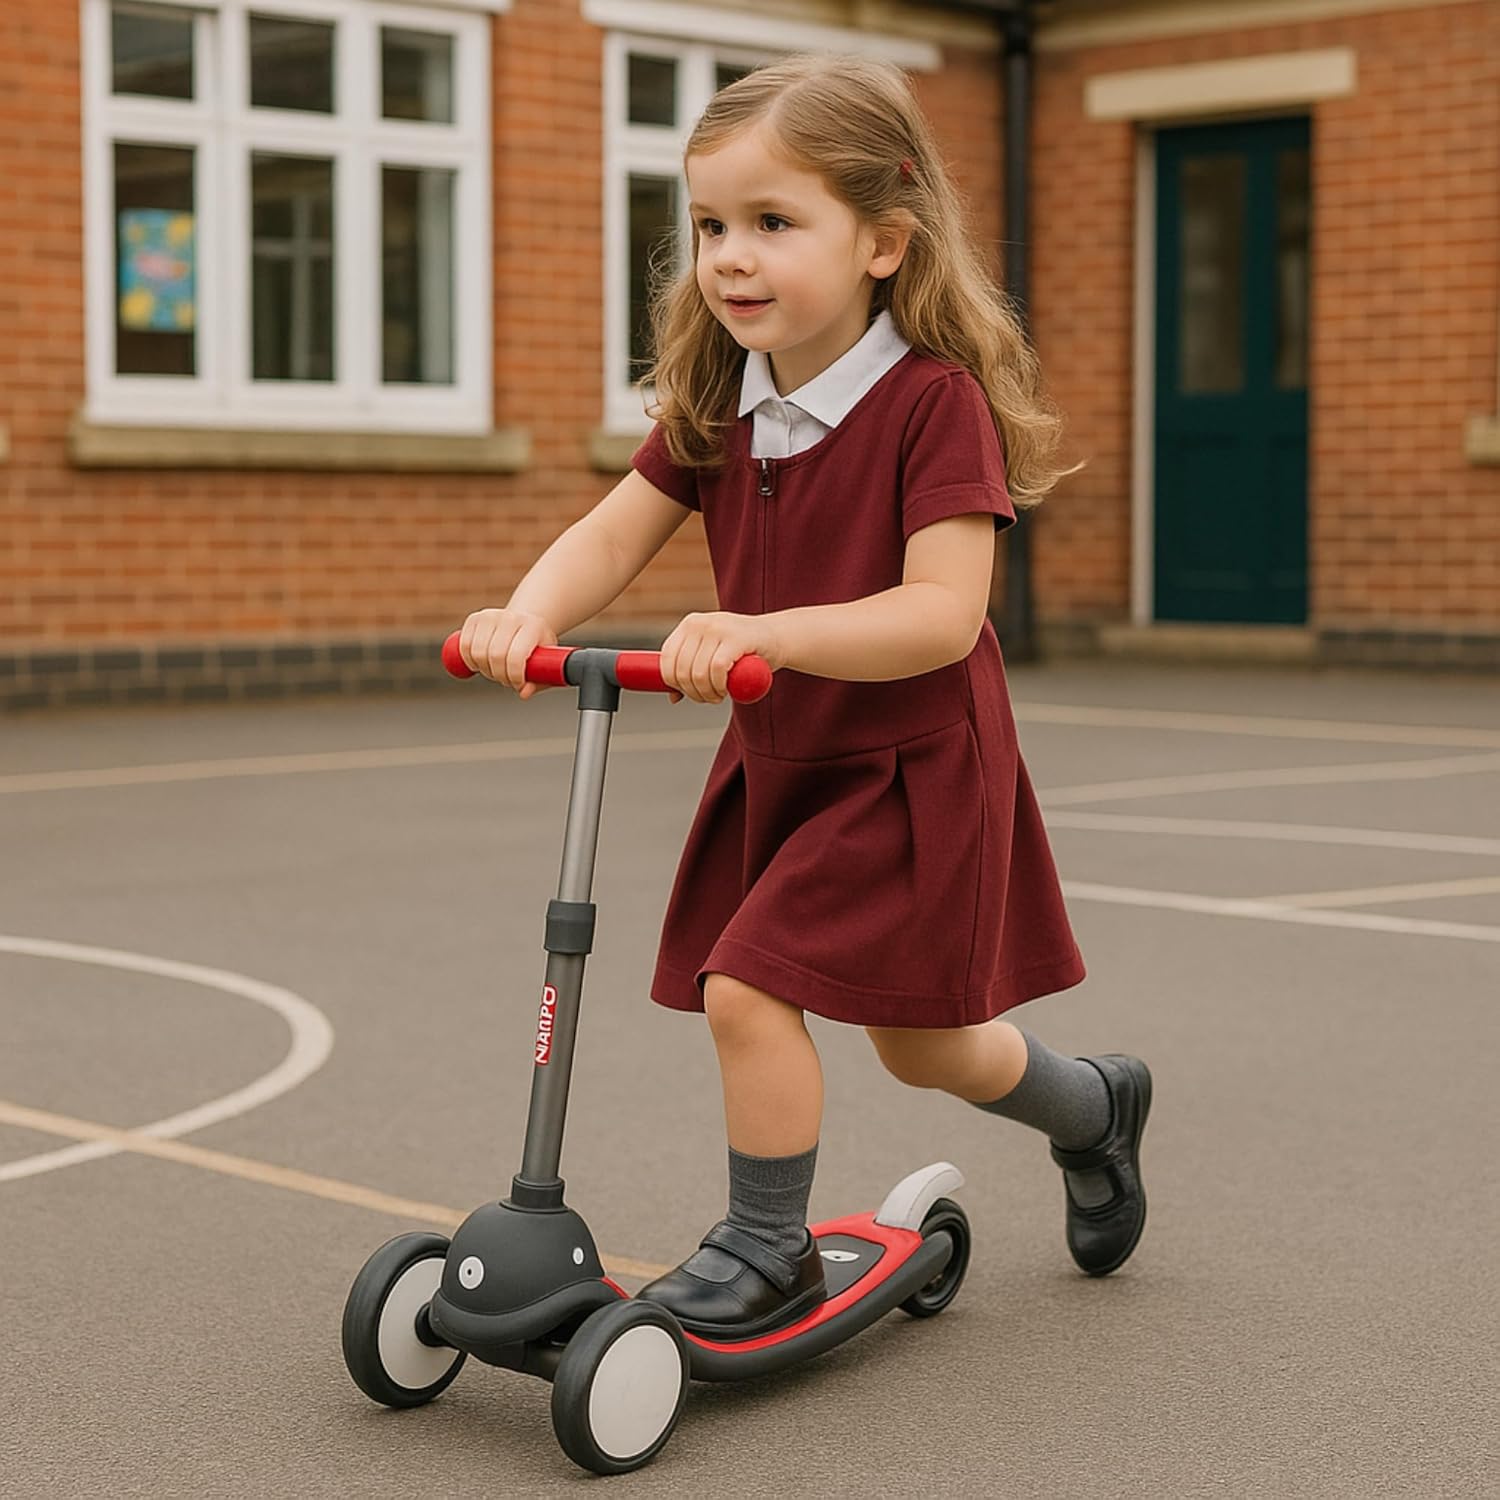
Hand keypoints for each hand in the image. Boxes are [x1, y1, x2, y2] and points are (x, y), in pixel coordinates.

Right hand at [457, 607, 558, 698]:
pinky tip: (479, 664)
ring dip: (484, 669)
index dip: (514, 676)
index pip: (516, 656)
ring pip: (478, 652)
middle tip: (506, 679)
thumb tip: (523, 692)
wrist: (524, 623)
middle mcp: (511, 617)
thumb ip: (539, 680)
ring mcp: (490, 616)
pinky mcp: (474, 618)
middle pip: (495, 655)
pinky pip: (464, 645)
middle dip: (499, 675)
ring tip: (495, 671)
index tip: (518, 684)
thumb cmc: (536, 647)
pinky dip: (469, 660)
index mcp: (532, 627)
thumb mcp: (546, 663)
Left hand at [658, 611, 783, 703]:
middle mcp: (699, 623)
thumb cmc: (742, 651)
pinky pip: (717, 670)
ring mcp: (717, 628)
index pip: (666, 658)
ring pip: (697, 673)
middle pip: (681, 670)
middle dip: (693, 693)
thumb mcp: (711, 657)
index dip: (674, 682)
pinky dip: (719, 686)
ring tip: (718, 695)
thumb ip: (691, 672)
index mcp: (689, 624)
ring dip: (707, 693)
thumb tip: (672, 697)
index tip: (688, 692)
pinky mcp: (735, 638)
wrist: (776, 638)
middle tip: (708, 698)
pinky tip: (726, 689)